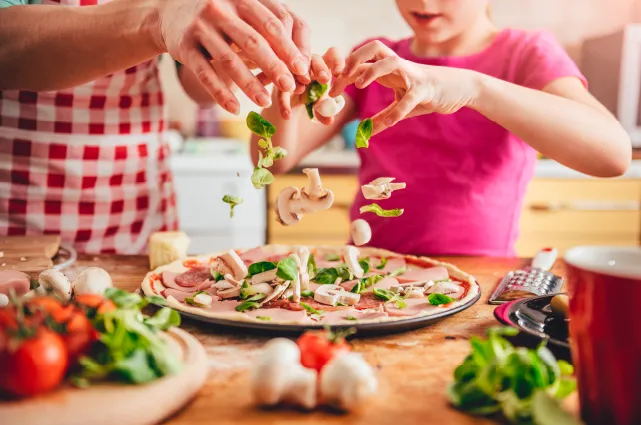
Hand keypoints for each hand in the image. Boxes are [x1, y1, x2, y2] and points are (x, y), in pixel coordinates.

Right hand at [155, 0, 310, 113]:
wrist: (170, 13)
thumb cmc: (220, 18)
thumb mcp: (242, 13)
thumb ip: (268, 30)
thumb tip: (302, 61)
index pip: (271, 24)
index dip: (289, 47)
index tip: (303, 69)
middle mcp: (220, 9)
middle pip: (253, 42)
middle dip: (274, 67)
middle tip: (289, 86)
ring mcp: (200, 28)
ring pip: (229, 60)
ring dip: (249, 83)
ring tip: (264, 101)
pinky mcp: (183, 47)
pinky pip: (205, 74)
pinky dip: (221, 93)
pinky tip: (235, 109)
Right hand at [274, 47, 344, 124]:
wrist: (288, 107)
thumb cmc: (309, 100)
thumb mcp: (318, 106)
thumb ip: (324, 112)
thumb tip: (329, 120)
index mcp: (322, 66)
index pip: (331, 54)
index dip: (336, 59)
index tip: (338, 72)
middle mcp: (307, 65)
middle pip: (314, 58)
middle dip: (320, 67)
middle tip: (324, 79)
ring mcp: (291, 71)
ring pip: (295, 69)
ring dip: (299, 78)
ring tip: (300, 90)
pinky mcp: (278, 82)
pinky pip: (281, 90)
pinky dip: (284, 103)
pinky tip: (287, 115)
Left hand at [330, 41, 480, 134]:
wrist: (461, 89)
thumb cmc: (429, 94)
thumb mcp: (403, 106)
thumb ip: (384, 116)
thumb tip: (366, 132)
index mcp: (390, 69)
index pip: (363, 61)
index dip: (344, 70)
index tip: (330, 87)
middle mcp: (400, 67)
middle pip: (373, 48)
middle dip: (354, 59)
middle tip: (339, 78)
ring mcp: (413, 75)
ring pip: (390, 62)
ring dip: (372, 71)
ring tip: (359, 86)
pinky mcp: (426, 89)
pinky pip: (410, 97)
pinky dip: (397, 111)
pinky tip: (387, 124)